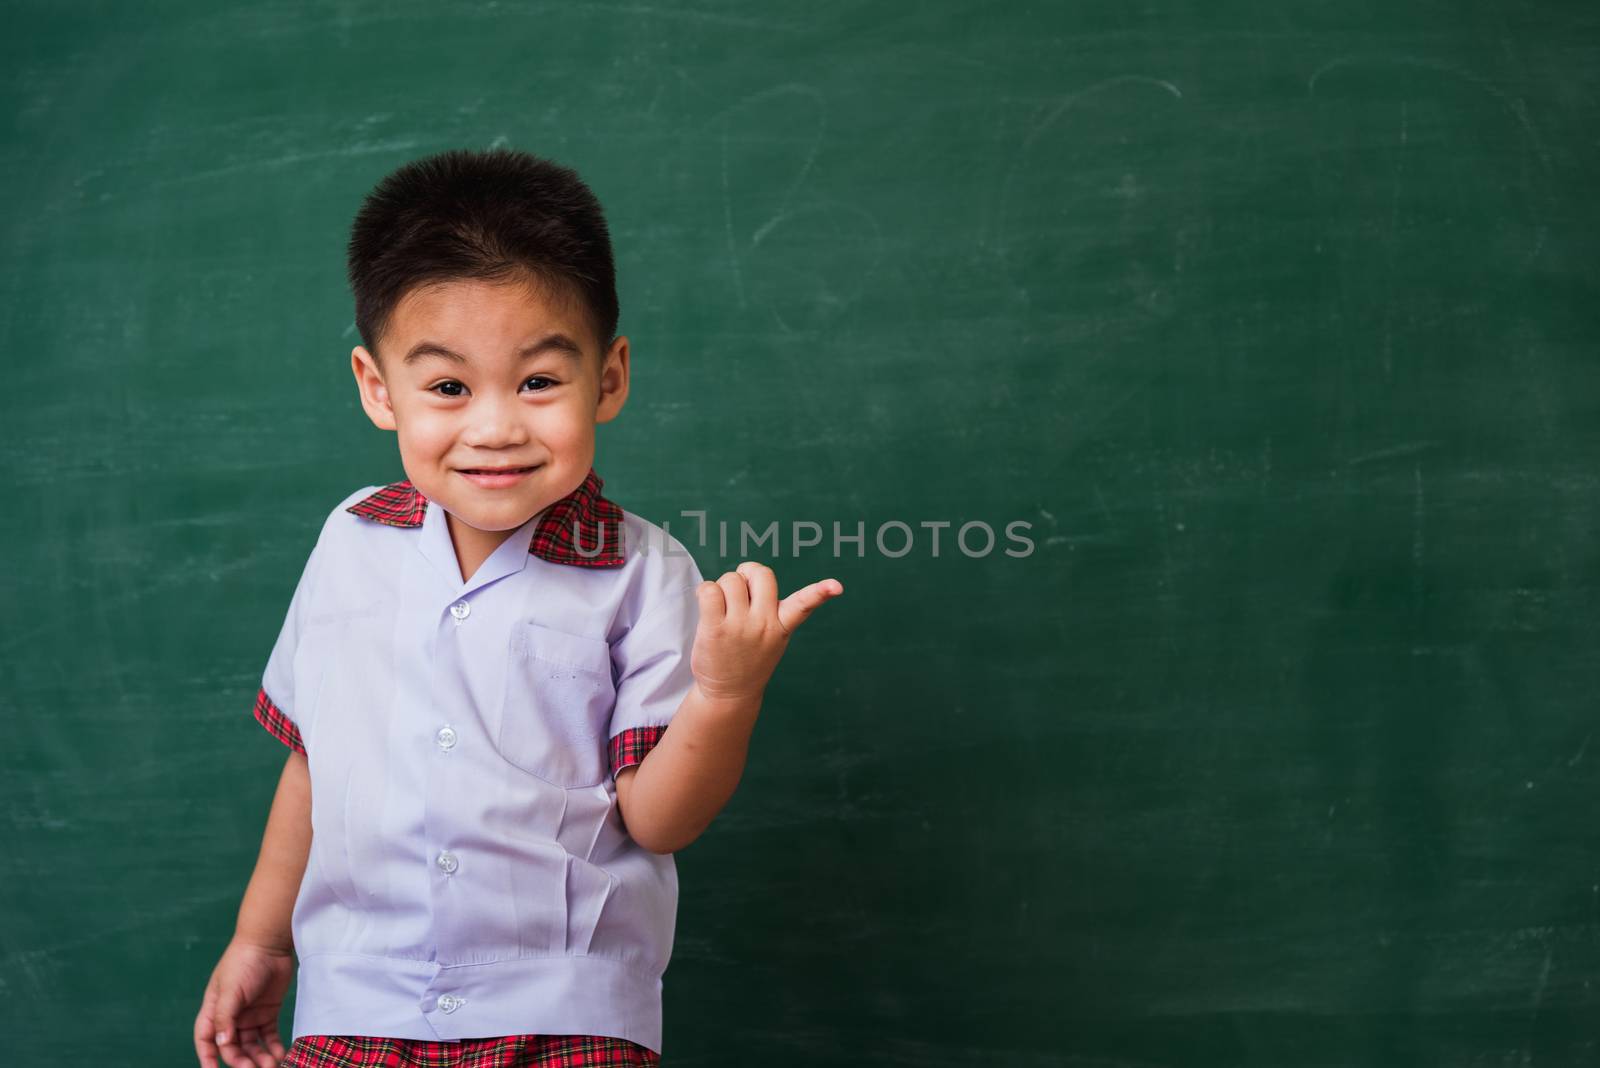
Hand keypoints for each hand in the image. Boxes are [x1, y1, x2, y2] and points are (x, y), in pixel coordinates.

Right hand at [194, 935, 294, 1067]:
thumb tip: (222, 1043)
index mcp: (214, 1011)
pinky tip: (281, 1056)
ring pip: (252, 1046)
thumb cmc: (243, 962)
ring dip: (259, 1058)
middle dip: (241, 1061)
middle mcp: (231, 1017)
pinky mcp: (268, 1013)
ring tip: (271, 1066)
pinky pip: (269, 1036)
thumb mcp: (231, 990)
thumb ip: (225, 1017)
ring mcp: (249, 1016)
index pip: (207, 1041)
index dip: (208, 1058)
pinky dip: (274, 1048)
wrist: (269, 943)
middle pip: (232, 1047)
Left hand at [690, 562, 842, 704]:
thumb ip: (768, 609)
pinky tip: (708, 605)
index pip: (804, 604)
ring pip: (731, 579)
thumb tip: (747, 575)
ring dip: (723, 586)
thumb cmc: (749, 657)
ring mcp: (739, 626)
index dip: (820, 591)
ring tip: (723, 607)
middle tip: (741, 591)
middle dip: (747, 573)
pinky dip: (705, 591)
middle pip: (760, 573)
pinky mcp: (714, 629)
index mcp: (782, 624)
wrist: (729, 693)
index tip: (837, 587)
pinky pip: (709, 590)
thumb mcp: (773, 638)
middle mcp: (763, 623)